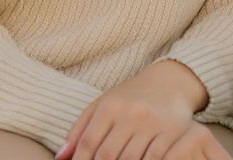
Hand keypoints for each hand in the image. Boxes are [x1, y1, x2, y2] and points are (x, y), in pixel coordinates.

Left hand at [57, 60, 231, 159]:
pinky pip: (154, 158)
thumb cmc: (131, 96)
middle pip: (108, 155)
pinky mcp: (171, 130)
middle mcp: (130, 112)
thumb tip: (60, 158)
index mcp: (110, 106)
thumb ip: (80, 130)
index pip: (88, 143)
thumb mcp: (103, 105)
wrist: (171, 81)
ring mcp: (152, 122)